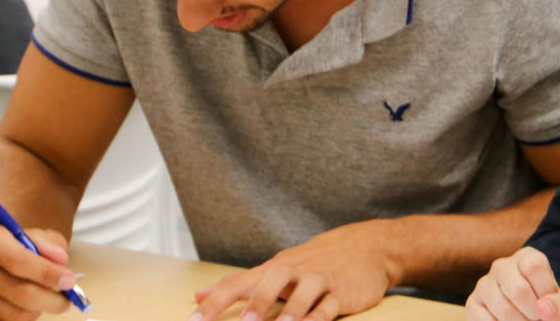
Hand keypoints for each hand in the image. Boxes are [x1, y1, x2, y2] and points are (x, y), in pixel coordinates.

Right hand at [0, 226, 78, 320]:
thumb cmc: (11, 250)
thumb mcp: (32, 237)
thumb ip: (49, 243)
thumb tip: (60, 260)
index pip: (18, 260)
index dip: (48, 273)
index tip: (69, 280)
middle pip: (21, 293)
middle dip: (53, 300)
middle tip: (67, 299)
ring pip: (17, 315)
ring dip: (38, 311)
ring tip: (42, 300)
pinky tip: (23, 308)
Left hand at [191, 220, 403, 320]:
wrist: (364, 246)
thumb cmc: (312, 262)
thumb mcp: (274, 269)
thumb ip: (239, 284)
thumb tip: (200, 295)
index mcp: (272, 269)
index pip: (238, 283)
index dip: (215, 302)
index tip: (194, 320)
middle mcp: (294, 271)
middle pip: (271, 281)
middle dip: (257, 303)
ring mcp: (319, 280)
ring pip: (304, 293)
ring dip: (291, 311)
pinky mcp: (342, 292)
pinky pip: (330, 305)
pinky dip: (320, 316)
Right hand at [465, 247, 559, 320]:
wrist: (531, 318)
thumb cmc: (548, 310)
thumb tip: (544, 308)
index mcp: (526, 257)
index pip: (534, 266)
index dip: (545, 291)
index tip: (549, 303)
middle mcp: (502, 266)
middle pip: (518, 290)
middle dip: (533, 314)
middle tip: (536, 319)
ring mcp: (484, 285)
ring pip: (504, 310)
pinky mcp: (472, 304)